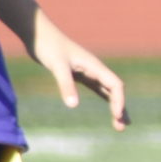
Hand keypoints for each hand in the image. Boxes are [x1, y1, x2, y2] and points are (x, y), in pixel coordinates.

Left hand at [30, 13, 129, 129]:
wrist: (39, 34)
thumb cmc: (48, 46)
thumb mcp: (57, 66)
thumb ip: (66, 85)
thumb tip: (73, 105)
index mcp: (94, 66)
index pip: (115, 85)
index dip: (119, 101)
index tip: (116, 116)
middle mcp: (95, 69)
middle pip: (115, 91)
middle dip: (120, 108)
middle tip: (121, 128)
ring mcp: (88, 72)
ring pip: (108, 91)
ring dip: (115, 106)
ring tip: (119, 124)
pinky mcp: (80, 74)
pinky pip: (98, 89)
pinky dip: (105, 99)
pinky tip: (109, 109)